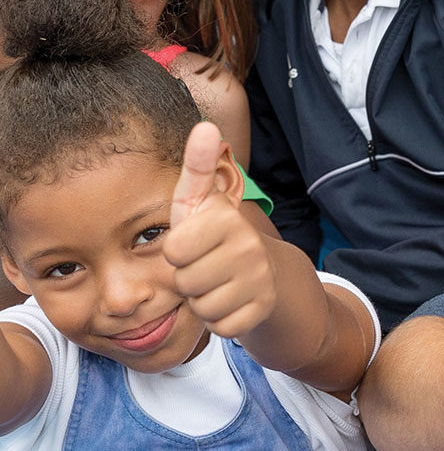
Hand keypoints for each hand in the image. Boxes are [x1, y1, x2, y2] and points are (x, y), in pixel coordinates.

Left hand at [163, 122, 276, 338]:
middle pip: (184, 282)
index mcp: (226, 218)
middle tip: (206, 267)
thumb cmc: (215, 235)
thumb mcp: (200, 201)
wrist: (264, 271)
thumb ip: (197, 166)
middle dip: (188, 279)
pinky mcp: (263, 309)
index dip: (177, 252)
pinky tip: (232, 302)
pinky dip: (221, 320)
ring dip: (203, 300)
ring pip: (201, 306)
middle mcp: (248, 246)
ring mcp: (259, 279)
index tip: (194, 242)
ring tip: (218, 284)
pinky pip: (220, 326)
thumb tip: (204, 124)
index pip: (173, 251)